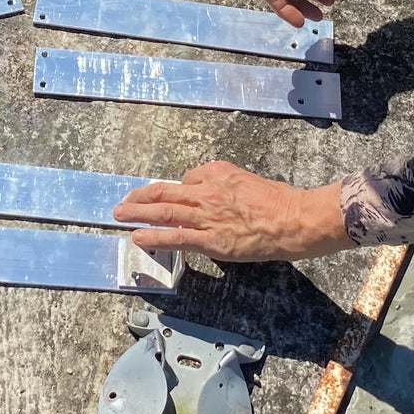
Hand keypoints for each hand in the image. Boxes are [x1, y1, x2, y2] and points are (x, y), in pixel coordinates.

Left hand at [114, 162, 348, 262]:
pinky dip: (154, 237)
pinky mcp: (212, 240)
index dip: (174, 190)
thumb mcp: (248, 181)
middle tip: (123, 202)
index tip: (164, 198)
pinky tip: (138, 238)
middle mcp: (208, 191)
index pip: (186, 180)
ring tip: (119, 215)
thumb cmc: (279, 201)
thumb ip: (226, 186)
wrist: (294, 219)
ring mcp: (208, 216)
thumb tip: (210, 196)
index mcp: (217, 173)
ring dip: (137, 213)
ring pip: (164, 212)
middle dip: (140, 197)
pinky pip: (177, 238)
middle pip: (165, 192)